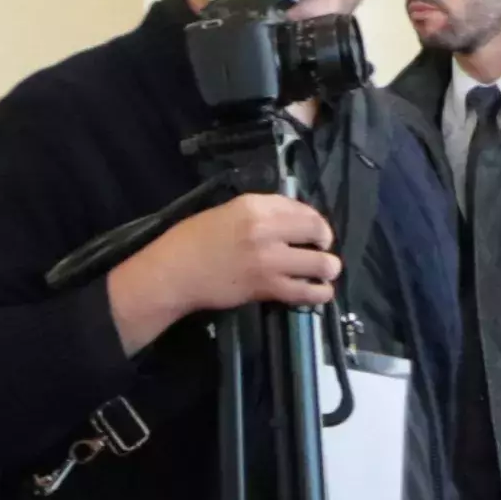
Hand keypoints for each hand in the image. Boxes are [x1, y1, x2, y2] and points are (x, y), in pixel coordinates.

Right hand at [108, 194, 341, 354]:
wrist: (172, 274)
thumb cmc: (191, 241)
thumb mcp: (225, 213)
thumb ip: (260, 212)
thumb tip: (292, 219)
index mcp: (253, 206)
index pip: (301, 208)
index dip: (314, 220)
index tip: (312, 230)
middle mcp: (265, 229)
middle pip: (318, 231)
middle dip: (324, 242)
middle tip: (319, 250)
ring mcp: (268, 259)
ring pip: (320, 264)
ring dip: (328, 269)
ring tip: (324, 272)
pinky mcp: (266, 286)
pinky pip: (306, 291)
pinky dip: (319, 293)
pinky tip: (319, 292)